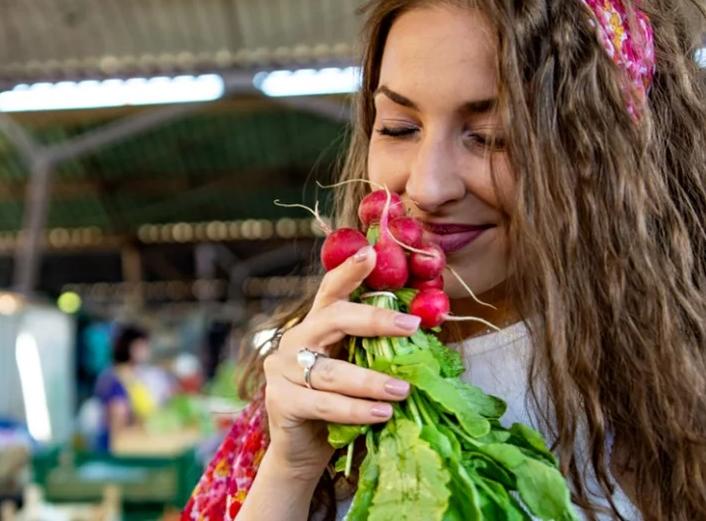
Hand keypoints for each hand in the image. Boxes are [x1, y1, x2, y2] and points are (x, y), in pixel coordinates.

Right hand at [261, 245, 420, 482]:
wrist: (304, 452)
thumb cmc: (339, 406)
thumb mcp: (357, 371)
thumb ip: (375, 351)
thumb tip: (424, 334)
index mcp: (315, 325)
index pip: (331, 291)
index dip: (349, 271)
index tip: (371, 252)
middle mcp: (295, 340)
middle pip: (333, 319)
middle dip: (375, 320)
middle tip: (411, 326)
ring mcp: (283, 369)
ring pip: (332, 370)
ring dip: (371, 380)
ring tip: (403, 390)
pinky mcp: (280, 401)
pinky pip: (323, 403)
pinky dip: (355, 409)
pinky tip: (382, 414)